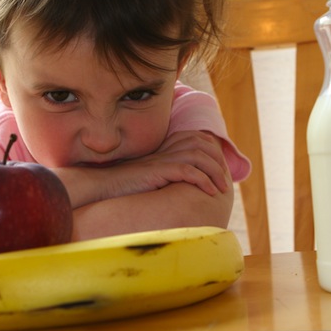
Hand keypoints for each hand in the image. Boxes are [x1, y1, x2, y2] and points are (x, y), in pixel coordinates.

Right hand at [94, 130, 228, 201]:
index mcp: (165, 149)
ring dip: (214, 173)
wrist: (104, 185)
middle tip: (225, 182)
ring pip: (198, 157)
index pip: (196, 139)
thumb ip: (167, 175)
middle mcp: (166, 151)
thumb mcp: (150, 176)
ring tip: (221, 189)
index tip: (220, 170)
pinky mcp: (158, 170)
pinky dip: (202, 180)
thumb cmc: (125, 185)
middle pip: (201, 145)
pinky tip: (209, 191)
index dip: (212, 152)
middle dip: (218, 163)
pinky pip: (187, 171)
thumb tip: (185, 185)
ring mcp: (162, 159)